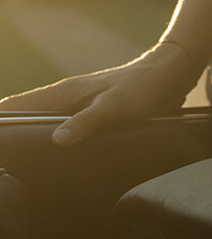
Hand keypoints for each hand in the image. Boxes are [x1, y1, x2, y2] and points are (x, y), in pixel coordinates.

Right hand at [0, 41, 199, 147]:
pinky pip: (61, 129)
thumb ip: (85, 122)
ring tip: (18, 163)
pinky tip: (54, 159)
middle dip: (8, 133)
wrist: (168, 75)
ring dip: (29, 138)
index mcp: (63, 93)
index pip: (17, 106)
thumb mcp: (113, 108)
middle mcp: (65, 98)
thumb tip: (56, 141)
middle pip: (25, 117)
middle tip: (4, 160)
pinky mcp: (89, 115)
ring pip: (42, 123)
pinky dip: (50, 140)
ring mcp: (76, 106)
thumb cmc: (141, 87)